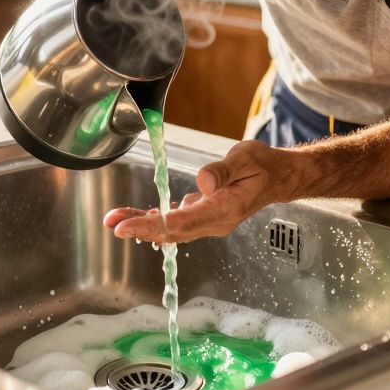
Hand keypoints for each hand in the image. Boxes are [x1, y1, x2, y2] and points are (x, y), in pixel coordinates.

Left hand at [102, 140, 296, 243]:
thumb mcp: (246, 159)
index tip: (127, 227)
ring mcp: (210, 222)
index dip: (152, 226)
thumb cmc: (263, 166)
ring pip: (172, 229)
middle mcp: (216, 222)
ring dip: (143, 224)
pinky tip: (140, 216)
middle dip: (140, 227)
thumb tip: (202, 183)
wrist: (278, 177)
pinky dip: (156, 220)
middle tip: (111, 222)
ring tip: (116, 218)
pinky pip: (177, 223)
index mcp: (225, 209)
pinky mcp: (206, 216)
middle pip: (172, 231)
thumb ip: (223, 171)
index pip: (182, 222)